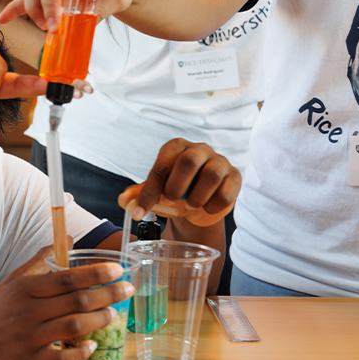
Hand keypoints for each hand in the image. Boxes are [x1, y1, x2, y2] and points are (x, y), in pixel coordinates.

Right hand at [0, 243, 133, 359]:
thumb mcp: (12, 280)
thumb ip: (39, 261)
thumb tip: (67, 239)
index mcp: (26, 289)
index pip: (67, 278)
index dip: (95, 273)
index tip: (117, 268)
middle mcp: (29, 311)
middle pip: (77, 301)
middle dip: (108, 294)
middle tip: (128, 289)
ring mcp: (30, 337)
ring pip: (73, 327)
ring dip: (99, 320)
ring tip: (114, 314)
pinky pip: (62, 357)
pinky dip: (80, 352)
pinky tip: (93, 345)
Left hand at [117, 138, 240, 226]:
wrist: (200, 203)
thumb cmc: (176, 191)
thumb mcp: (155, 192)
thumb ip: (138, 194)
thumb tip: (124, 200)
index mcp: (175, 148)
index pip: (161, 166)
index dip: (149, 191)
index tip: (138, 212)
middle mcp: (199, 149)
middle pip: (189, 160)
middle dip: (176, 187)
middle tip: (171, 201)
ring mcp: (220, 161)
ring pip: (211, 176)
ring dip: (196, 197)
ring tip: (190, 204)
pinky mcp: (234, 177)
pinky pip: (226, 193)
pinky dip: (212, 207)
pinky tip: (205, 207)